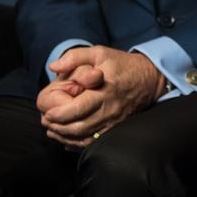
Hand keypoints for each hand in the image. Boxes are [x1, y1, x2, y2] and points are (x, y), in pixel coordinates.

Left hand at [39, 46, 165, 147]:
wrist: (150, 78)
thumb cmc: (123, 65)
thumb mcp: (99, 53)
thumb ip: (75, 57)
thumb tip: (53, 66)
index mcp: (103, 91)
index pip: (76, 109)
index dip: (58, 114)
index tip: (47, 112)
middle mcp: (109, 110)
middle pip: (78, 127)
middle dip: (57, 127)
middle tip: (46, 121)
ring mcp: (113, 121)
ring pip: (84, 138)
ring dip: (64, 136)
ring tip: (53, 129)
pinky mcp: (116, 128)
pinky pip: (94, 142)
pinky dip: (77, 144)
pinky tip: (67, 138)